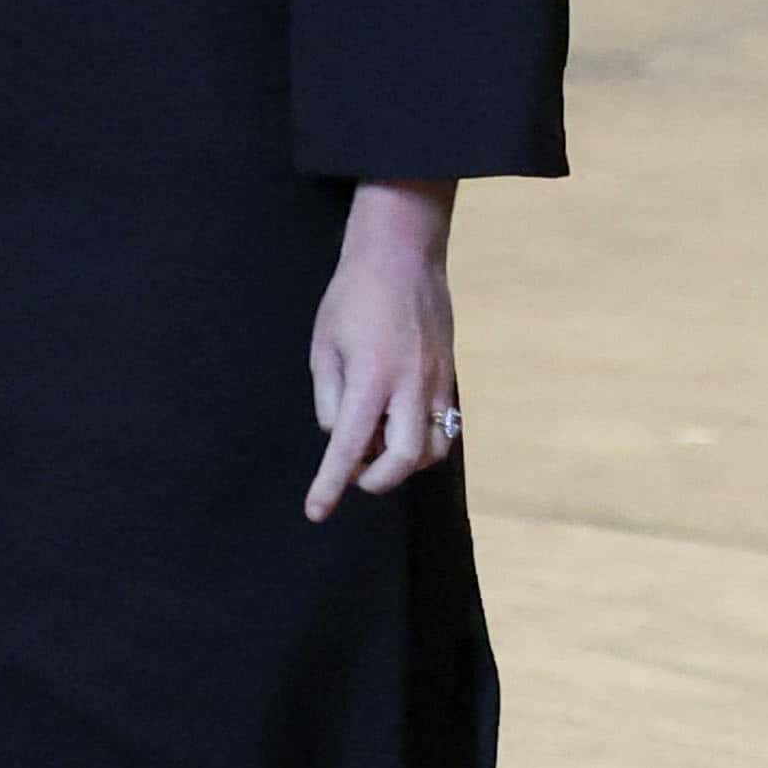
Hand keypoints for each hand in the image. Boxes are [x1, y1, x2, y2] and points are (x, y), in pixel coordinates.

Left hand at [307, 179, 461, 520]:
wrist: (403, 255)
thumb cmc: (353, 296)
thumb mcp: (323, 346)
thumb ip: (329, 397)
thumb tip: (341, 435)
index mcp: (370, 377)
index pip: (348, 446)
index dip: (331, 484)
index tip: (316, 512)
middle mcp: (410, 386)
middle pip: (403, 461)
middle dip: (376, 479)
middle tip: (355, 467)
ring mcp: (437, 382)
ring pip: (432, 450)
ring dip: (403, 461)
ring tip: (378, 440)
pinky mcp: (451, 376)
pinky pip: (445, 426)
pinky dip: (422, 440)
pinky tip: (400, 425)